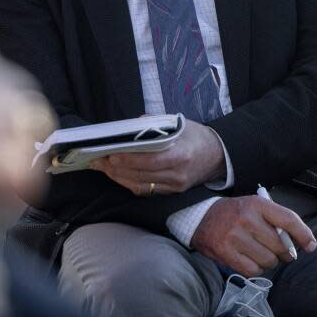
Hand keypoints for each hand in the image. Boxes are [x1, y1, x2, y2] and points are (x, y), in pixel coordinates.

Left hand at [90, 118, 224, 195]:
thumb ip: (153, 124)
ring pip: (141, 186)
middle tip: (99, 160)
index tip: (111, 155)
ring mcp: (174, 186)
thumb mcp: (178, 124)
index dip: (129, 160)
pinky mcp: (172, 192)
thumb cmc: (196, 136)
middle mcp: (177, 174)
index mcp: (180, 155)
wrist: (217, 155)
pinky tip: (117, 176)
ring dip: (119, 178)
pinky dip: (129, 183)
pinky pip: (146, 191)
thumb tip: (130, 126)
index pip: (150, 161)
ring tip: (103, 167)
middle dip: (116, 169)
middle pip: (141, 175)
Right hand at [190, 195, 316, 275]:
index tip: (311, 245)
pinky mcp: (226, 252)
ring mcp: (235, 236)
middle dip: (283, 253)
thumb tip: (302, 243)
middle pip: (280, 246)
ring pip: (268, 261)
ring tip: (260, 253)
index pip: (288, 219)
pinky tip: (249, 259)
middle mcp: (247, 218)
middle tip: (278, 251)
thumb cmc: (235, 214)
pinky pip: (253, 270)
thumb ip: (276, 221)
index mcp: (257, 204)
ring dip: (268, 262)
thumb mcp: (254, 207)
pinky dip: (255, 269)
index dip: (304, 234)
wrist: (201, 217)